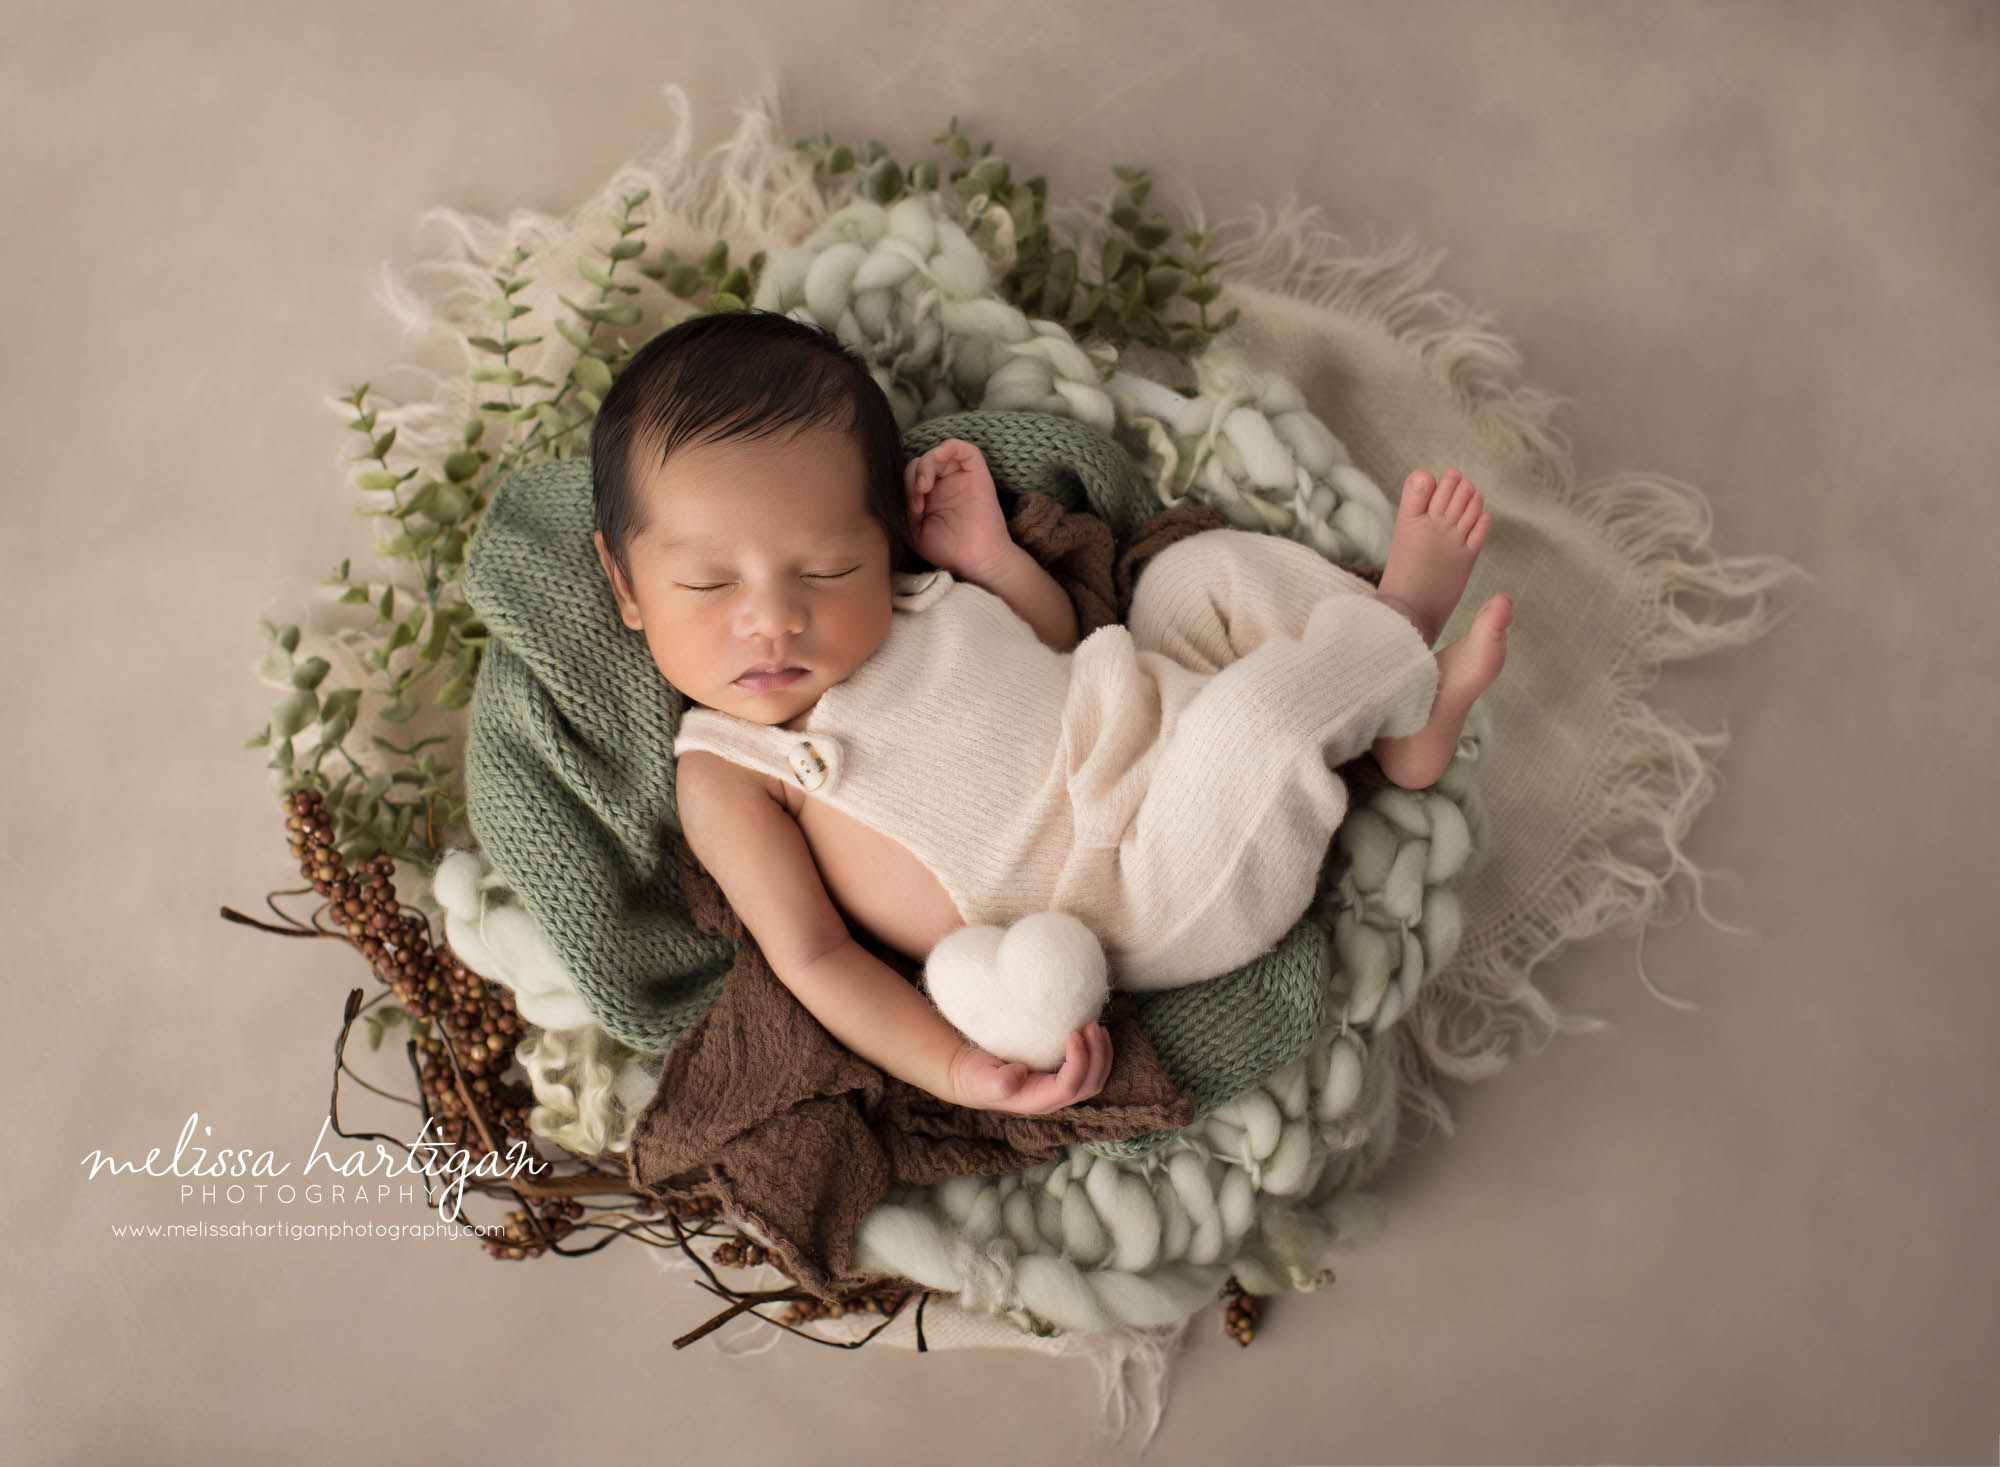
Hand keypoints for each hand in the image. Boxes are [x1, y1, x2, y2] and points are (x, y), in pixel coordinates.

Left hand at [904, 439, 1013, 579]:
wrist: (977, 562)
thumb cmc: (948, 551)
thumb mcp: (913, 532)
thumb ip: (901, 511)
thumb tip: (887, 493)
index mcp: (929, 497)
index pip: (910, 477)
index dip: (904, 488)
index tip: (910, 512)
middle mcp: (944, 485)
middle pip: (920, 463)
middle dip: (912, 480)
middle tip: (917, 505)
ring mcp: (960, 479)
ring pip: (938, 453)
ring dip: (925, 467)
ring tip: (924, 489)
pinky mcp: (977, 475)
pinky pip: (964, 449)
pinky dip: (947, 449)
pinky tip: (937, 462)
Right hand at [947, 1023, 1113, 1114]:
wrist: (974, 1076)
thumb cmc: (977, 1076)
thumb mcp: (980, 1080)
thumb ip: (997, 1082)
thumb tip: (1020, 1074)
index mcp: (1038, 1100)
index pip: (1070, 1087)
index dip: (1079, 1062)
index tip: (1072, 1035)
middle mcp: (1054, 1097)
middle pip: (1090, 1084)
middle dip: (1098, 1056)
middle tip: (1092, 1026)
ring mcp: (1061, 1088)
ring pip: (1095, 1078)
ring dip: (1102, 1053)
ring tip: (1097, 1027)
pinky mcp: (1062, 1075)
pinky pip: (1090, 1069)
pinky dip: (1097, 1052)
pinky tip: (1092, 1032)